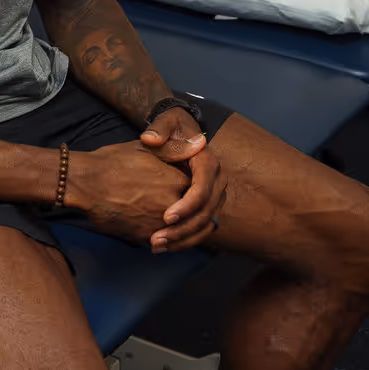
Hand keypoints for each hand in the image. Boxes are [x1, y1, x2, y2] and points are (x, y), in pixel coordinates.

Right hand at [63, 143, 190, 247]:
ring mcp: (159, 224)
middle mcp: (173, 205)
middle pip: (197, 217)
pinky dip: (167, 243)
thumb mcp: (146, 148)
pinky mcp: (145, 238)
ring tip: (180, 229)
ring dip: (184, 234)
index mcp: (178, 182)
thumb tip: (198, 144)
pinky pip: (165, 245)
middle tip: (199, 217)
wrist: (86, 183)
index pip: (202, 193)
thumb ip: (175, 151)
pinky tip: (163, 239)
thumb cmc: (113, 162)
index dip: (199, 194)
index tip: (194, 194)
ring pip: (183, 234)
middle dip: (196, 217)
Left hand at [141, 107, 224, 251]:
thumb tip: (152, 140)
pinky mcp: (206, 205)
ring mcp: (213, 195)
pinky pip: (200, 227)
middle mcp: (216, 181)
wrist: (181, 134)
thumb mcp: (167, 122)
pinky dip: (184, 239)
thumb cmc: (172, 128)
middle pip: (206, 212)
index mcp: (208, 163)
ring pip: (204, 224)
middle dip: (183, 229)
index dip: (187, 205)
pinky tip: (162, 246)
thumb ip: (159, 129)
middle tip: (157, 238)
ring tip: (157, 246)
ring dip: (182, 239)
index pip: (202, 189)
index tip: (166, 217)